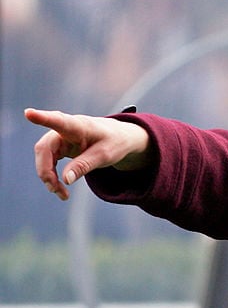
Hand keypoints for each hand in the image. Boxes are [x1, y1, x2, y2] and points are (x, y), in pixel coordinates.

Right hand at [25, 107, 152, 200]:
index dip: (43, 118)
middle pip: (45, 148)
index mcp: (79, 126)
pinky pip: (49, 161)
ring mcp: (60, 137)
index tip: (28, 113)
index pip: (59, 121)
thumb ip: (84, 166)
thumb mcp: (105, 156)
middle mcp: (64, 128)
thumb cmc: (113, 142)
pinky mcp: (59, 146)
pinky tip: (59, 187)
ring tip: (62, 194)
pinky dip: (52, 175)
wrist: (118, 137)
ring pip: (44, 156)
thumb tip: (65, 180)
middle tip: (55, 190)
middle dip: (46, 170)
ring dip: (48, 176)